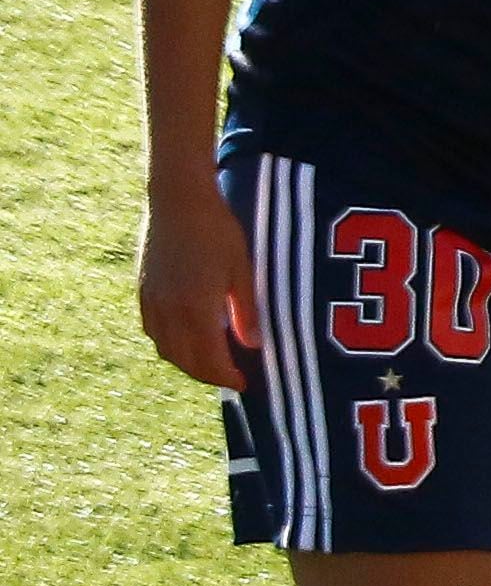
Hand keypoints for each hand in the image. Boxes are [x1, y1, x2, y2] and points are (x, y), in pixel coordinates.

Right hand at [136, 179, 251, 391]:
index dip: (226, 377)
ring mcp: (151, 302)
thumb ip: (246, 311)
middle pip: (184, 361)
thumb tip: (253, 346)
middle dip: (207, 375)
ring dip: (187, 363)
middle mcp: (168, 312)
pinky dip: (170, 345)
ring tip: (211, 363)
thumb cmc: (218, 230)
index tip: (245, 385)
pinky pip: (153, 331)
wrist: (177, 201)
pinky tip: (187, 340)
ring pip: (165, 349)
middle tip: (230, 377)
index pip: (209, 360)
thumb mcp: (242, 269)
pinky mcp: (142, 291)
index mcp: (196, 309)